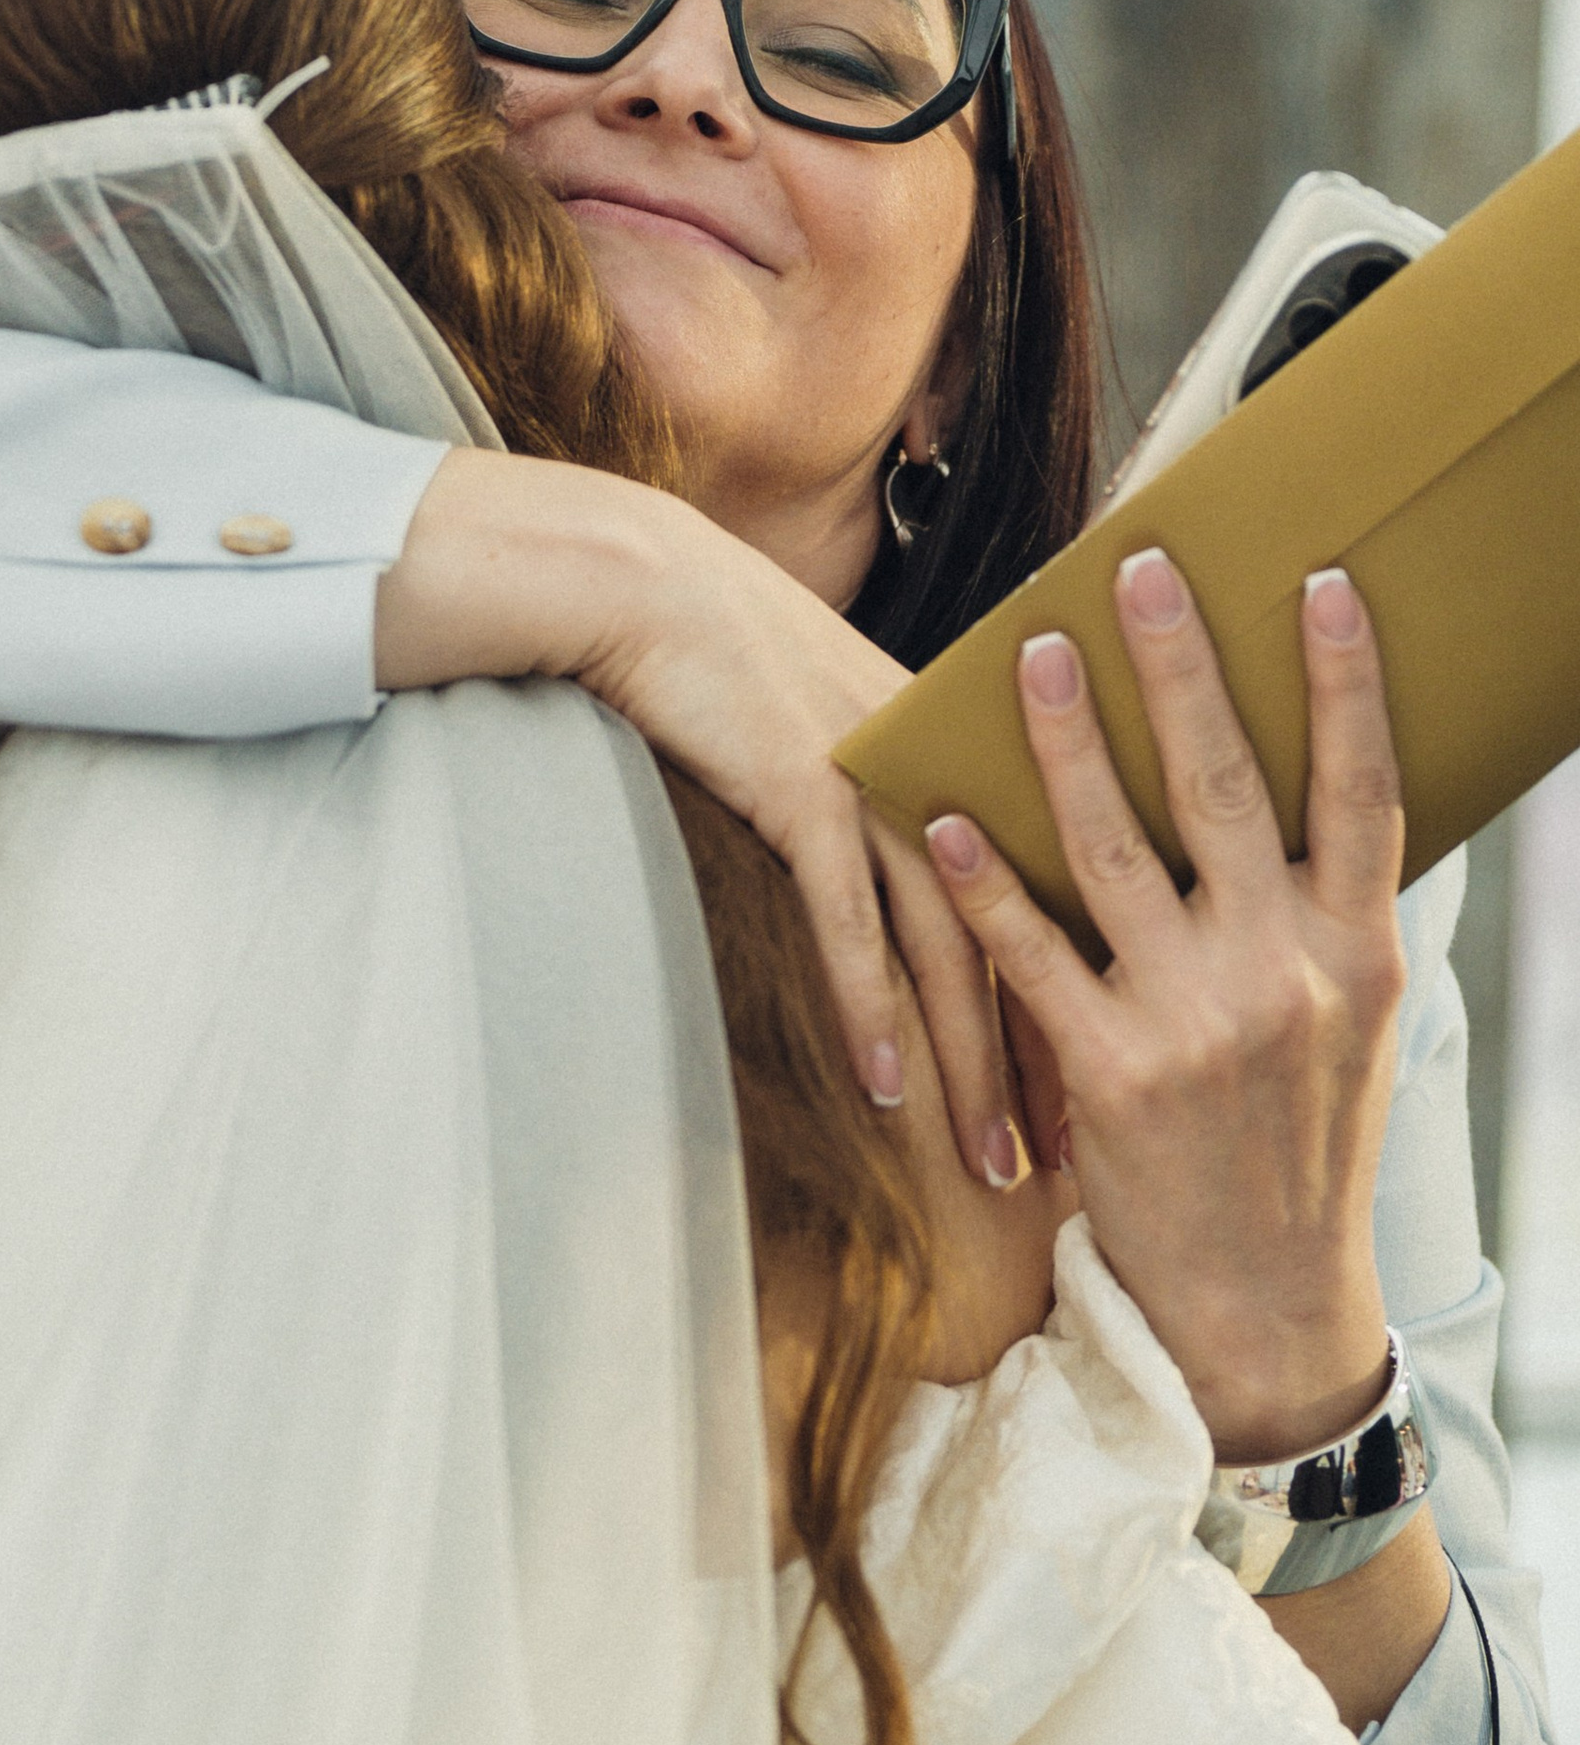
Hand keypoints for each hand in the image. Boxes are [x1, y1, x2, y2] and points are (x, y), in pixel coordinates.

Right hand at [374, 450, 1026, 1185]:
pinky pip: (848, 926)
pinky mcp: (806, 793)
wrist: (647, 585)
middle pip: (1022, 937)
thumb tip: (907, 862)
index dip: (1081, 993)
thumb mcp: (830, 716)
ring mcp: (878, 782)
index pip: (1046, 891)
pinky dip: (871, 1012)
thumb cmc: (725, 649)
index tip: (1097, 1083)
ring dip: (973, 1064)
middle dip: (1053, 1057)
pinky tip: (888, 1091)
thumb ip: (881, 785)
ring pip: (949, 949)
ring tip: (998, 1159)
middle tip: (1077, 1158)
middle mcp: (939, 769)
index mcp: (959, 748)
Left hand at [920, 553, 1406, 1461]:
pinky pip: (1029, 956)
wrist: (1264, 1308)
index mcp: (1358, 953)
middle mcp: (1285, 975)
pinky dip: (982, 882)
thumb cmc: (1299, 1153)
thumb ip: (1321, 920)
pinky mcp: (1108, 1076)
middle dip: (1178, 669)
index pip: (1362, 788)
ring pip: (1115, 850)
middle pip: (1228, 788)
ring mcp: (1195, 1024)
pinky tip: (938, 815)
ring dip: (1062, 743)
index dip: (1343, 683)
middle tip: (1139, 569)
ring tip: (1023, 655)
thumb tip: (1306, 803)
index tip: (1317, 584)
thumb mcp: (1351, 1032)